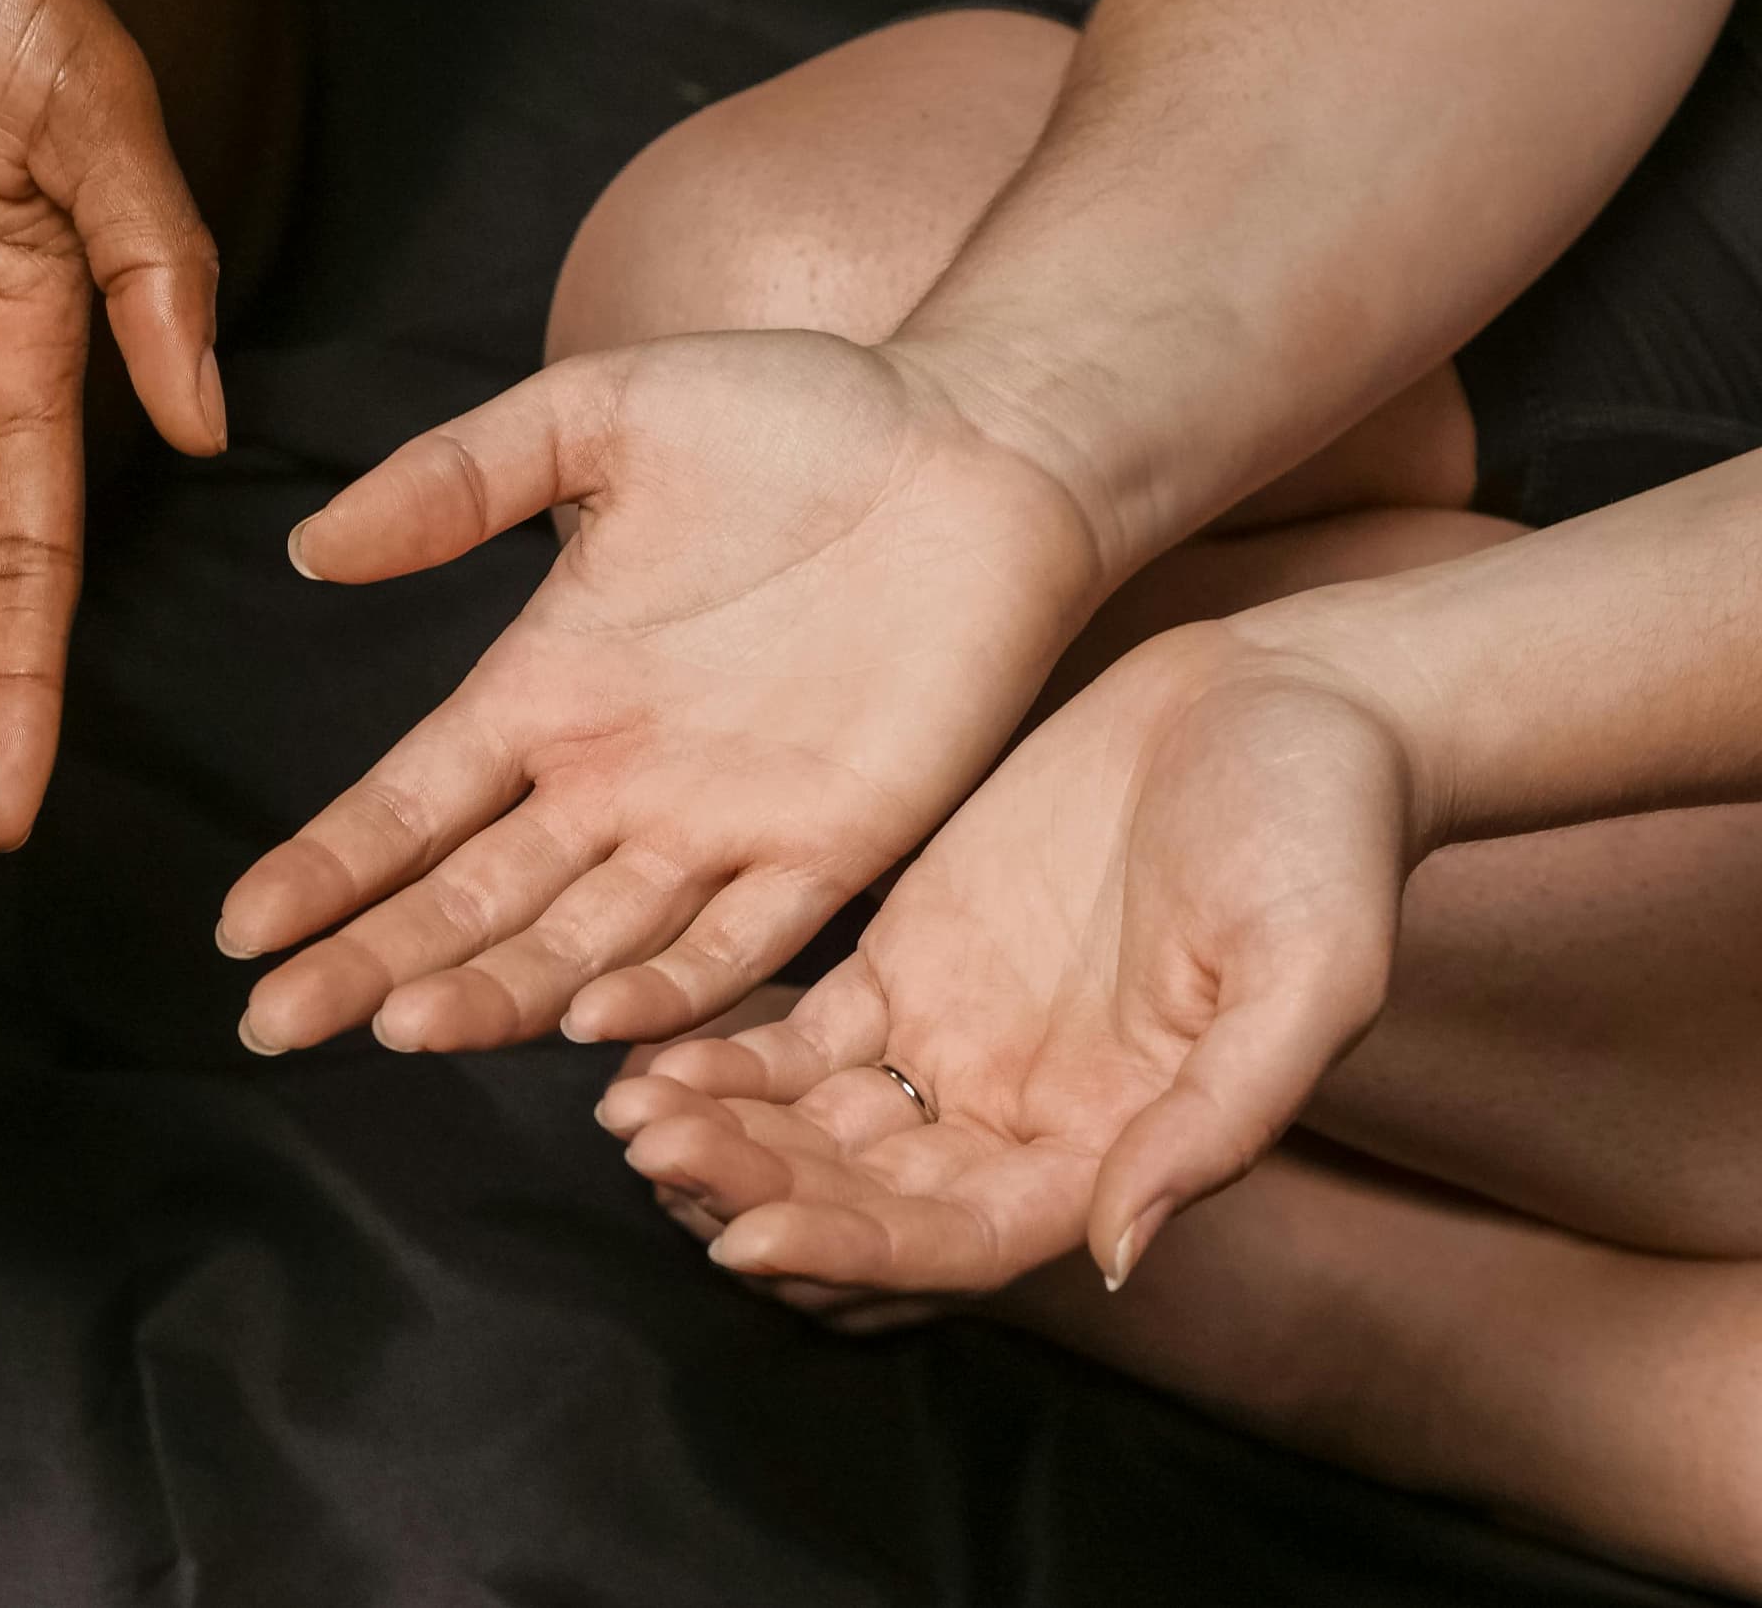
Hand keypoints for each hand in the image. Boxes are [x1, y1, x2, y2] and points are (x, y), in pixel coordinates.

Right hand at [219, 330, 1110, 1051]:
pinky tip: (584, 1028)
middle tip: (275, 1029)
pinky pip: (740, 944)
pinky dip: (665, 990)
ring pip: (579, 940)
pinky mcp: (837, 844)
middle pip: (468, 900)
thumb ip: (455, 479)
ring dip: (490, 990)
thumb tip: (310, 545)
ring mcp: (720, 824)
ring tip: (397, 1027)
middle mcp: (615, 781)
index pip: (407, 805)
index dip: (324, 869)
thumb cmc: (796, 410)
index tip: (240, 932)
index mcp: (546, 688)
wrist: (984, 437)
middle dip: (366, 964)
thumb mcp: (596, 414)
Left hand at [592, 624, 1414, 1293]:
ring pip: (815, 1125)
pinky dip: (725, 1053)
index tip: (748, 1237)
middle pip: (863, 1194)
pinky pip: (798, 1034)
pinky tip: (644, 1051)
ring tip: (626, 1117)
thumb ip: (1218, 1118)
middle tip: (651, 1155)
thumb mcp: (1311, 973)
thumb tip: (1117, 1249)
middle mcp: (1022, 1116)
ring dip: (723, 1133)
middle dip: (755, 1187)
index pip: (959, 1238)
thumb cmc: (1328, 838)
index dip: (853, 1250)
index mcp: (1115, 1147)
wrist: (1291, 704)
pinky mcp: (910, 958)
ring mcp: (959, 1040)